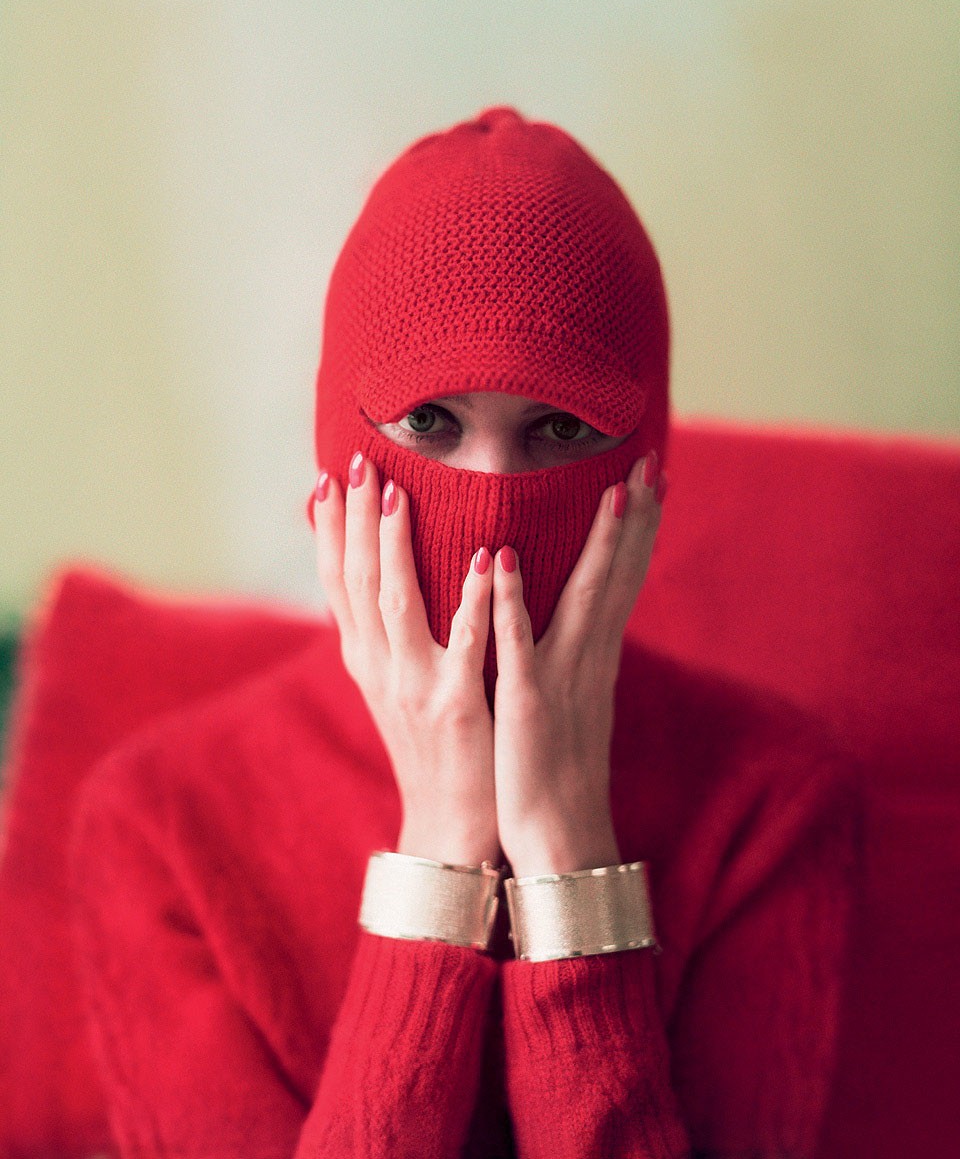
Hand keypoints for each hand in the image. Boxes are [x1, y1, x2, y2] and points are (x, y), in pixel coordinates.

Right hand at [313, 452, 499, 866]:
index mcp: (365, 660)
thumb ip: (385, 634)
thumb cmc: (430, 745)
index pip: (337, 582)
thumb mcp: (394, 687)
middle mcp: (379, 668)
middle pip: (357, 581)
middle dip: (354, 520)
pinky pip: (464, 644)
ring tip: (396, 495)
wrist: (449, 824)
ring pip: (396, 604)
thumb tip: (374, 580)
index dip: (329, 530)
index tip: (326, 479)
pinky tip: (485, 559)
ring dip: (393, 547)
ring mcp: (415, 687)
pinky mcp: (458, 707)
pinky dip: (471, 599)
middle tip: (358, 463)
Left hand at [491, 453, 664, 877]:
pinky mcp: (526, 706)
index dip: (638, 528)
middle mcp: (588, 661)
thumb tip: (584, 616)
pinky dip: (514, 604)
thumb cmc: (557, 771)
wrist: (560, 845)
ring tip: (613, 492)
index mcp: (595, 658)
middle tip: (648, 463)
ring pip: (586, 601)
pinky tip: (506, 560)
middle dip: (634, 519)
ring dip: (600, 546)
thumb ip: (576, 654)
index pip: (623, 579)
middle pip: (618, 578)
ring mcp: (560, 681)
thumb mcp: (572, 703)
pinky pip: (519, 648)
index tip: (649, 476)